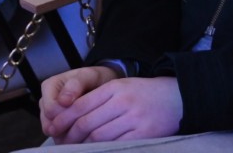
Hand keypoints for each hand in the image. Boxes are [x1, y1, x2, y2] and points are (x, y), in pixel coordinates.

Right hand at [41, 65, 120, 140]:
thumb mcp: (90, 75)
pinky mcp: (56, 127)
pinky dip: (71, 136)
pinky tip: (82, 128)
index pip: (50, 110)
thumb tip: (63, 101)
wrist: (102, 86)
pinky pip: (60, 137)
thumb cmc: (94, 80)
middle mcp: (45, 102)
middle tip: (88, 117)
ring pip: (54, 132)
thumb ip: (76, 84)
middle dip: (68, 124)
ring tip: (86, 121)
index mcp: (49, 86)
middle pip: (50, 123)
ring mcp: (49, 115)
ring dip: (70, 131)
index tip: (85, 109)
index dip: (67, 114)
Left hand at [44, 74, 182, 143]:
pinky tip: (97, 150)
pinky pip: (117, 144)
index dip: (65, 118)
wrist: (177, 97)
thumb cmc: (145, 94)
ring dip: (84, 145)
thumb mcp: (122, 87)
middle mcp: (123, 101)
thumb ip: (99, 99)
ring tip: (77, 148)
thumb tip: (72, 116)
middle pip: (88, 122)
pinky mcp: (144, 133)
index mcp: (115, 87)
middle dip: (71, 135)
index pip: (82, 104)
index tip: (55, 127)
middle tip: (62, 142)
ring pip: (100, 136)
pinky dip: (104, 149)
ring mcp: (134, 118)